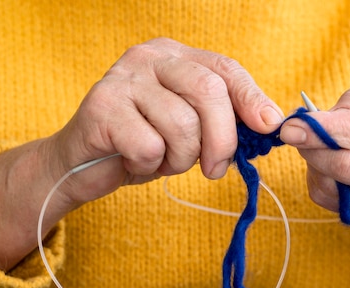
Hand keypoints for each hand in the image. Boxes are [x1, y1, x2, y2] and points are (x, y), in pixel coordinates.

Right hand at [0, 38, 283, 269]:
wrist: (81, 164)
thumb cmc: (142, 144)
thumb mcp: (189, 128)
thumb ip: (220, 119)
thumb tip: (269, 122)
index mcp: (174, 56)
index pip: (224, 69)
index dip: (251, 97)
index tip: (269, 125)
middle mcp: (149, 57)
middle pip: (208, 91)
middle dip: (222, 139)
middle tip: (214, 169)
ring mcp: (123, 78)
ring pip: (182, 124)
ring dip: (181, 159)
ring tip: (162, 161)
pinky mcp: (102, 107)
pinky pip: (150, 147)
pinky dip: (149, 166)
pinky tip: (134, 162)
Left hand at [280, 62, 349, 221]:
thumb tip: (323, 119)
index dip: (324, 132)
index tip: (291, 128)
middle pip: (349, 168)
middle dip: (312, 151)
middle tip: (296, 133)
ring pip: (340, 190)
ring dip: (316, 168)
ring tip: (317, 146)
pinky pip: (340, 205)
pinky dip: (324, 185)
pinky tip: (328, 165)